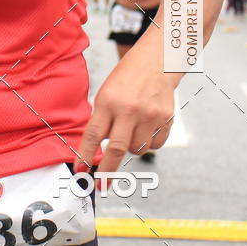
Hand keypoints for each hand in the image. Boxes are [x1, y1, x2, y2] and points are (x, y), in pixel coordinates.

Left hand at [76, 48, 176, 175]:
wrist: (158, 60)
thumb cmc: (128, 77)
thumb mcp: (107, 92)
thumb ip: (103, 119)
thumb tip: (98, 150)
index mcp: (109, 101)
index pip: (93, 134)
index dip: (85, 156)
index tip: (80, 171)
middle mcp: (129, 109)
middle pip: (116, 149)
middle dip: (107, 171)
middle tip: (102, 185)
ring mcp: (149, 115)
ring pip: (137, 149)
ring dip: (131, 148)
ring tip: (131, 129)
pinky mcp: (166, 119)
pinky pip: (156, 145)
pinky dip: (149, 143)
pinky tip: (146, 126)